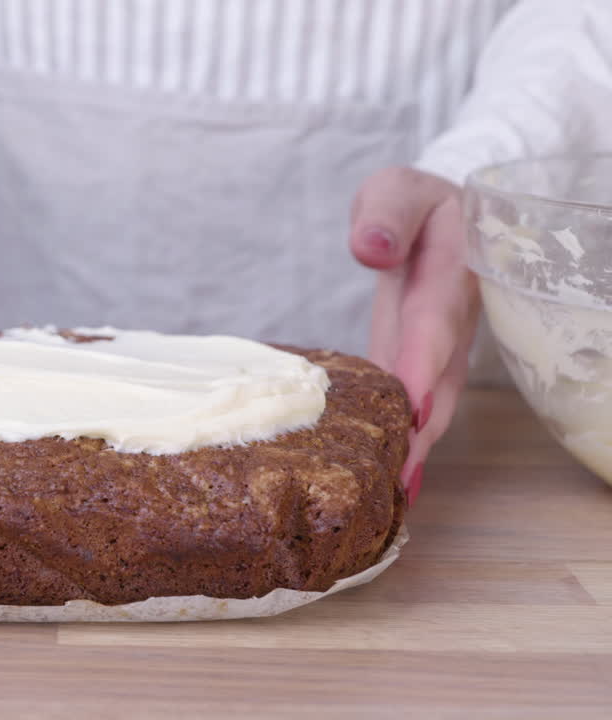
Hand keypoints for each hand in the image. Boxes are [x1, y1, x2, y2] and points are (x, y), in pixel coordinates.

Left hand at [349, 167, 480, 504]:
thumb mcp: (396, 190)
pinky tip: (393, 480)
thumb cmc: (413, 203)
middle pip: (441, 381)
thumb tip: (369, 247)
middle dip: (423, 431)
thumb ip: (385, 214)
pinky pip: (418, 401)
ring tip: (397, 495)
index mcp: (447, 275)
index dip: (423, 365)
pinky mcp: (424, 362)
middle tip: (401, 478)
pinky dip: (408, 439)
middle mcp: (450, 320)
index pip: (432, 324)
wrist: (443, 213)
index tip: (412, 409)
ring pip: (434, 401)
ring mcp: (441, 347)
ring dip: (417, 447)